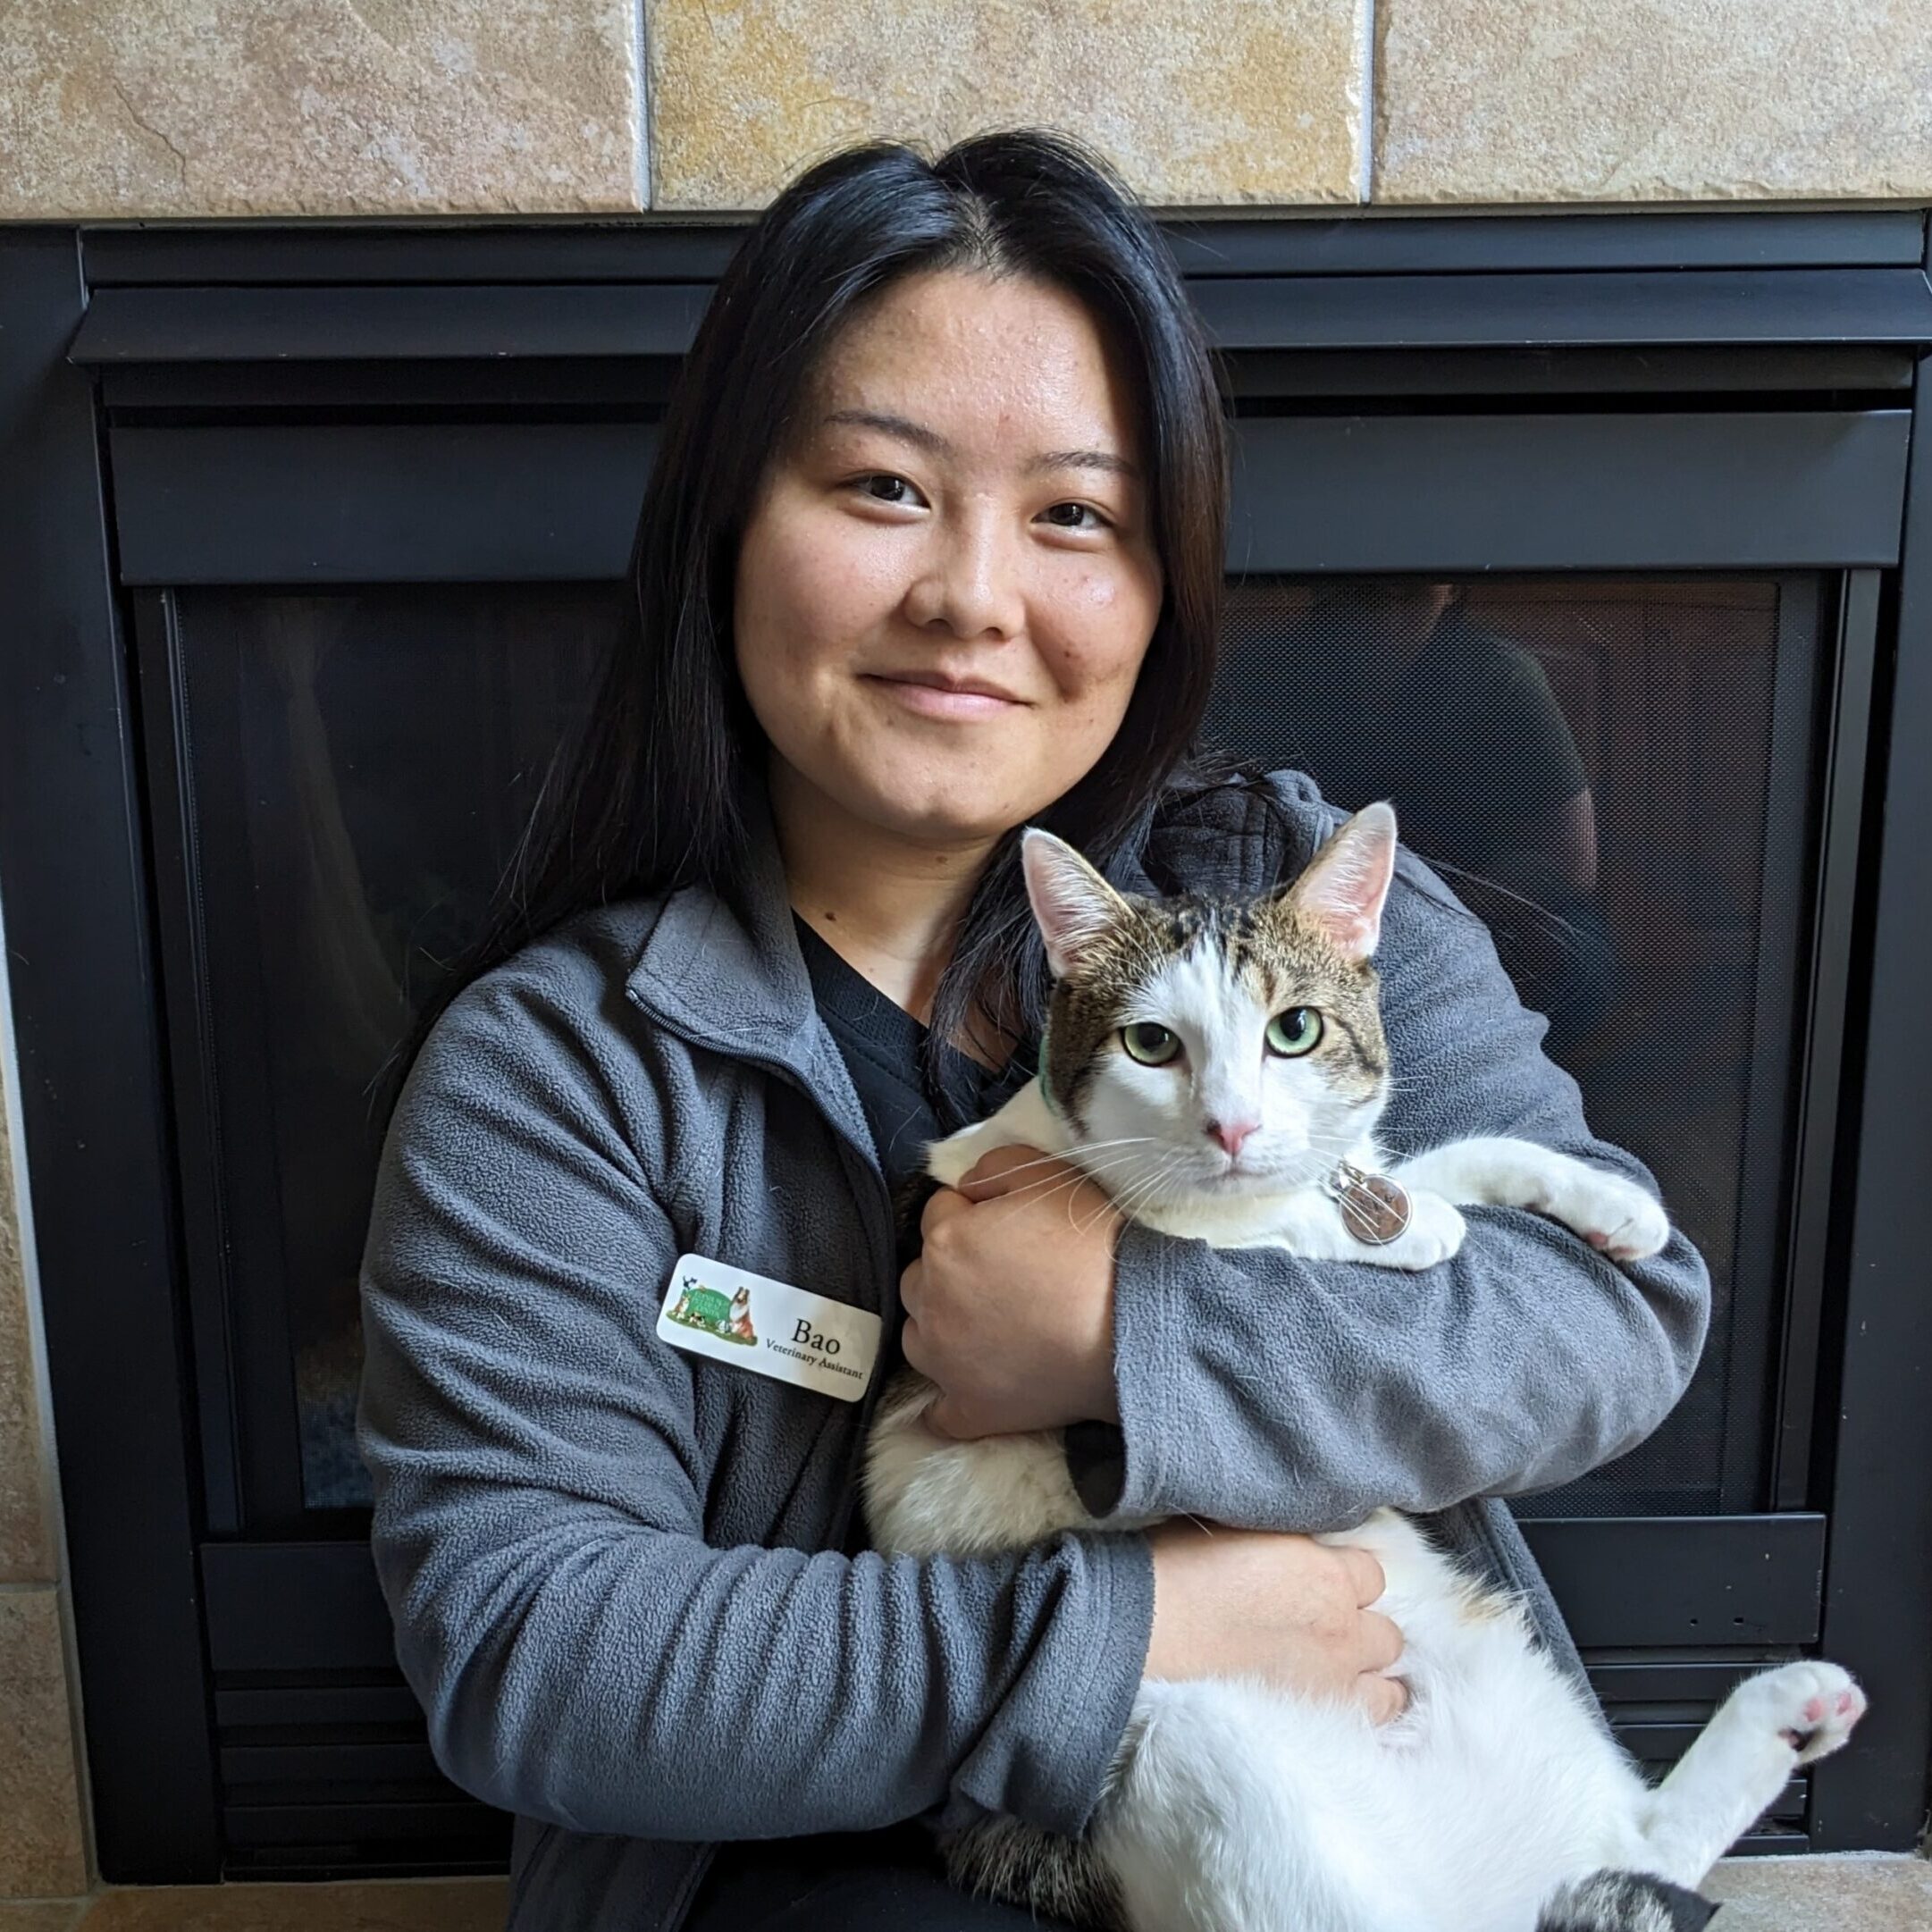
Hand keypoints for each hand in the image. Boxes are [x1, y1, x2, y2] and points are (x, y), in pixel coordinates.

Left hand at [898, 1144, 1121, 1439]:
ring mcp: (946, 1362)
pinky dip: (950, 1398)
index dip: (971, 1214)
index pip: (937, 1214)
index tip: (1007, 1227)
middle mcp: (932, 1301)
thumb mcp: (1048, 1175)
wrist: (1137, 1324)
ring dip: (941, 1326)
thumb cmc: (1095, 1244)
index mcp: (946, 1242)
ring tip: (990, 1324)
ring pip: (918, 1336)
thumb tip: (965, 1188)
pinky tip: (971, 1385)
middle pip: (920, 1275)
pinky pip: (938, 1413)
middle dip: (949, 1270)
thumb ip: (992, 1169)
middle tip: (1001, 1274)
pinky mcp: (971, 1409)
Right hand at [1144, 1521, 1408, 1722]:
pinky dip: (1355, 1717)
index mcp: (1327, 1575)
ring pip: (1389, 1690)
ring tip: (1333, 1677)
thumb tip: (1294, 1549)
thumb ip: (1285, 1544)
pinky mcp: (1313, 1726)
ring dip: (1366, 1680)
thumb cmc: (1176, 1570)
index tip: (1317, 1584)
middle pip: (1385, 1634)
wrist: (1144, 1633)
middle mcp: (1343, 1631)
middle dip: (1360, 1632)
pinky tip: (1325, 1709)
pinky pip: (1365, 1727)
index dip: (1343, 1579)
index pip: (1371, 1574)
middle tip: (1321, 1633)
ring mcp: (1332, 1686)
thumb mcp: (1239, 1529)